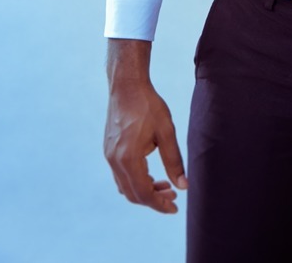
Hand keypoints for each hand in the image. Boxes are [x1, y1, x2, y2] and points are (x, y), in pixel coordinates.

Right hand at [104, 79, 187, 213]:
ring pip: (125, 186)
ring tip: (164, 185)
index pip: (143, 193)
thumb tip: (183, 186)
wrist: (127, 85)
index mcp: (128, 158)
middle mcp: (114, 161)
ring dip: (144, 191)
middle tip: (173, 196)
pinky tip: (150, 174)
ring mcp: (109, 156)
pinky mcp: (108, 150)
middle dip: (153, 199)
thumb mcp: (166, 131)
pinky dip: (135, 180)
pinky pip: (120, 175)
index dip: (159, 204)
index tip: (175, 207)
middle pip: (132, 194)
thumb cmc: (148, 105)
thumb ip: (174, 160)